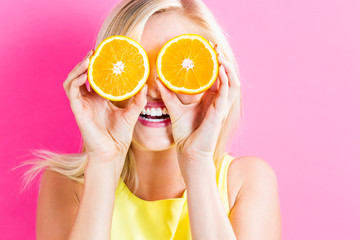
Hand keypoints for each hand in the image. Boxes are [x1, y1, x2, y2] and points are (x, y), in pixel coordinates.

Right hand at [63, 49, 147, 178]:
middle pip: (81, 76)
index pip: (95, 77)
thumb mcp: (132, 114)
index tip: (105, 53)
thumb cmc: (120, 135)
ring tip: (89, 59)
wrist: (113, 152)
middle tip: (95, 52)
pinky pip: (72, 92)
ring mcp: (82, 105)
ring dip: (78, 68)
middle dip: (86, 63)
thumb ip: (138, 100)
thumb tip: (145, 84)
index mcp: (99, 99)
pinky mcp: (78, 110)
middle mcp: (88, 100)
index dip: (97, 65)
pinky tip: (86, 73)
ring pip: (72, 80)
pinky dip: (76, 80)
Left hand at [156, 44, 239, 170]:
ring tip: (219, 55)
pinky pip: (226, 94)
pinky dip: (225, 80)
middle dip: (222, 61)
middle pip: (226, 77)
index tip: (207, 49)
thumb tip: (157, 80)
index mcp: (210, 99)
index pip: (216, 77)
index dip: (214, 63)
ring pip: (232, 83)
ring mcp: (221, 107)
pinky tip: (220, 69)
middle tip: (214, 47)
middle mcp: (218, 101)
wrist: (188, 151)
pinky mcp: (220, 113)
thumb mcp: (175, 109)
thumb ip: (168, 95)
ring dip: (227, 68)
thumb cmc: (185, 133)